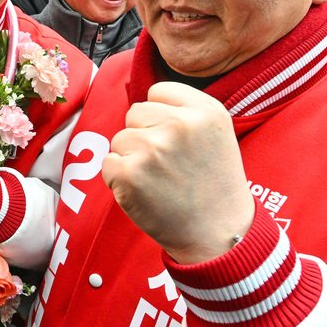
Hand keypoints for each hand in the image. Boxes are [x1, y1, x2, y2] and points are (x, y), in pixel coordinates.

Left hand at [102, 82, 253, 263]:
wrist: (217, 234)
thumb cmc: (212, 184)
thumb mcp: (216, 133)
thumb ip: (183, 110)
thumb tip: (141, 102)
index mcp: (205, 110)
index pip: (157, 92)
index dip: (160, 117)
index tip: (175, 140)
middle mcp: (180, 124)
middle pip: (135, 113)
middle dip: (144, 136)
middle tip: (168, 165)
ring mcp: (153, 148)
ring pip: (119, 139)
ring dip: (131, 159)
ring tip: (159, 181)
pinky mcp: (130, 173)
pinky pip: (109, 164)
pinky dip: (119, 180)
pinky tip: (145, 193)